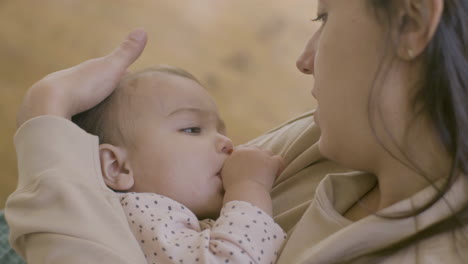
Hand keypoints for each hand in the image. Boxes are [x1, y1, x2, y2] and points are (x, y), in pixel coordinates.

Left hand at [16, 28, 147, 127]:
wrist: (47, 108)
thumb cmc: (82, 87)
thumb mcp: (110, 68)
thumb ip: (126, 53)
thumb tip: (143, 30)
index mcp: (79, 73)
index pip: (101, 73)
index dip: (117, 76)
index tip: (130, 83)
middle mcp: (64, 86)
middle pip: (87, 90)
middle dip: (100, 95)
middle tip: (119, 106)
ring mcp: (55, 105)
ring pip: (74, 108)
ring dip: (87, 112)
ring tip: (104, 124)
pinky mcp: (50, 124)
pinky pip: (66, 124)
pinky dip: (76, 126)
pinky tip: (85, 135)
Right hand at [221, 145, 283, 191]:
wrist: (244, 192)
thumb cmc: (233, 186)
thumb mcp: (225, 171)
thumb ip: (230, 163)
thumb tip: (234, 163)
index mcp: (237, 152)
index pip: (244, 148)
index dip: (247, 156)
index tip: (248, 165)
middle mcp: (249, 150)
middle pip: (256, 149)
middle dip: (257, 157)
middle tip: (257, 170)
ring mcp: (261, 155)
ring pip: (268, 153)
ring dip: (267, 161)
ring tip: (266, 173)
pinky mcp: (271, 162)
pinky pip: (279, 160)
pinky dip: (278, 166)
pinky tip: (275, 174)